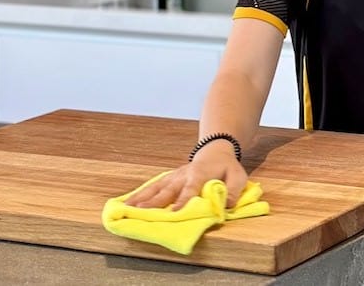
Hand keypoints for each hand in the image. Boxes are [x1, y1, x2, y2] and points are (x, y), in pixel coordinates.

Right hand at [124, 140, 247, 209]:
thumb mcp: (238, 176)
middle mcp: (182, 175)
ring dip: (140, 199)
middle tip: (138, 212)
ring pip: (155, 188)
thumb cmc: (227, 167)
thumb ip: (234, 191)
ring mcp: (173, 177)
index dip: (183, 201)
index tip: (175, 213)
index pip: (190, 189)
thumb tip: (226, 206)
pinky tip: (127, 204)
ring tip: (125, 208)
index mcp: (199, 174)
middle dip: (153, 202)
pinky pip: (152, 187)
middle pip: (167, 190)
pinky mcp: (167, 179)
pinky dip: (139, 195)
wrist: (215, 150)